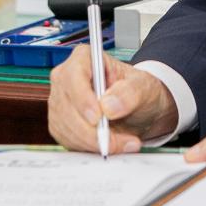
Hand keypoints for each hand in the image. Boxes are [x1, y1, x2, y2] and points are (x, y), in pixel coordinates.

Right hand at [48, 45, 179, 153]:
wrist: (139, 109)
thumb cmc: (139, 91)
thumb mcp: (144, 87)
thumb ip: (130, 92)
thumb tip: (109, 105)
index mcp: (84, 58)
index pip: (73, 75)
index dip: (82, 98)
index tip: (97, 117)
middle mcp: (66, 78)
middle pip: (66, 105)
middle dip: (90, 130)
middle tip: (115, 142)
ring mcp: (61, 101)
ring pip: (65, 126)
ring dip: (92, 142)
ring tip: (120, 144)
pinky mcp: (61, 123)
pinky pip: (66, 139)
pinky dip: (87, 147)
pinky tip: (107, 145)